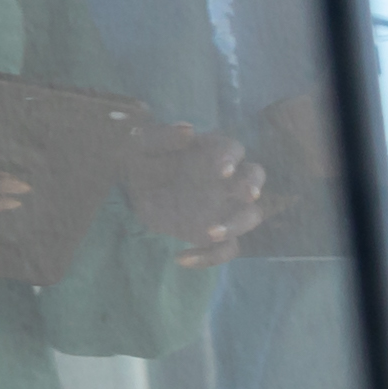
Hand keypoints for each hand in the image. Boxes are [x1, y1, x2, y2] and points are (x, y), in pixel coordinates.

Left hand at [115, 106, 270, 260]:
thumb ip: (163, 136)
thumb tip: (189, 130)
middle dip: (253, 186)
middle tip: (247, 195)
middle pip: (255, 179)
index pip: (234, 150)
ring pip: (250, 216)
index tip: (223, 170)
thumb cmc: (143, 158)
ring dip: (236, 225)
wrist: (132, 187)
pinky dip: (210, 258)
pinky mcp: (213, 231)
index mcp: (214, 152)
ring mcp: (225, 207)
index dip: (232, 158)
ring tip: (209, 232)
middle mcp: (228, 179)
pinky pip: (226, 249)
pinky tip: (181, 258)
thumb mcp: (141, 144)